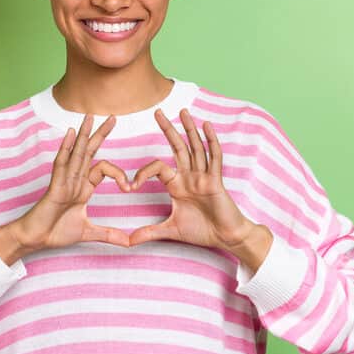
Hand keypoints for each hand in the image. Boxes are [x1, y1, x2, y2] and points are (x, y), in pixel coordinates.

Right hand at [13, 112, 132, 251]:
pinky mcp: (55, 186)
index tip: (129, 187)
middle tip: (113, 116)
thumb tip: (128, 243)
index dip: (119, 174)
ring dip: (84, 134)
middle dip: (101, 134)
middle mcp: (74, 179)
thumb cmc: (55, 232)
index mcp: (82, 187)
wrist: (35, 239)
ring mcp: (63, 181)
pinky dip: (66, 148)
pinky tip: (71, 133)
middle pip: (89, 152)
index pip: (103, 169)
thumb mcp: (88, 232)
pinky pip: (61, 164)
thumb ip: (108, 234)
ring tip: (90, 117)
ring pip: (76, 153)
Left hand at [128, 107, 253, 249]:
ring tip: (183, 111)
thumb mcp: (171, 230)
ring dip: (189, 129)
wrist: (225, 238)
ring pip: (196, 148)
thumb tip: (127, 241)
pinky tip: (207, 126)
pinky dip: (211, 142)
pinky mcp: (216, 181)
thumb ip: (149, 232)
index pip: (158, 167)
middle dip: (168, 129)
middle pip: (178, 147)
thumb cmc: (202, 231)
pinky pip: (214, 158)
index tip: (129, 186)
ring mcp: (204, 176)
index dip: (142, 172)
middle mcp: (189, 176)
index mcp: (177, 184)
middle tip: (157, 112)